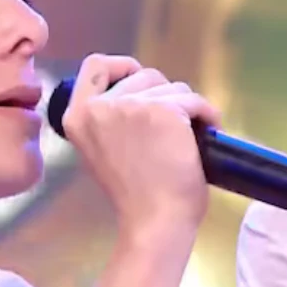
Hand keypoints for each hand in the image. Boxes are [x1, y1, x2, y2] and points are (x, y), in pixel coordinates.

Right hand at [61, 54, 220, 232]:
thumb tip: (135, 94)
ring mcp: (130, 106)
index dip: (121, 67)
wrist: (154, 222)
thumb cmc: (133, 194)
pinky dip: (207, 113)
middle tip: (172, 125)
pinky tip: (210, 129)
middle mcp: (98, 107)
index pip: (95, 65)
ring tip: (189, 134)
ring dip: (185, 106)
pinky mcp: (163, 110)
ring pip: (170, 86)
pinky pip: (194, 99)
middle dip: (162, 94)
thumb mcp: (100, 150)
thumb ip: (106, 119)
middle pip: (141, 74)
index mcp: (76, 117)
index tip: (140, 84)